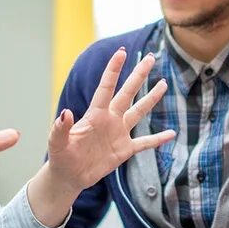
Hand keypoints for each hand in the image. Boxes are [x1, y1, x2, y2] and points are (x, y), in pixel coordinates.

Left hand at [42, 48, 175, 196]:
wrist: (69, 175)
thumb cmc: (60, 156)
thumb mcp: (56, 142)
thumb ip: (60, 128)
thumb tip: (65, 112)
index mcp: (94, 114)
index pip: (106, 87)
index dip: (113, 70)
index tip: (121, 52)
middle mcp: (110, 119)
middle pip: (128, 92)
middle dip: (139, 75)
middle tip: (151, 58)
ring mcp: (119, 133)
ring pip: (139, 111)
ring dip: (152, 98)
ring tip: (163, 84)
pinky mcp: (124, 150)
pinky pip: (145, 143)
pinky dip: (158, 139)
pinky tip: (172, 134)